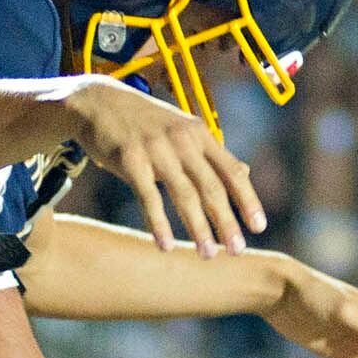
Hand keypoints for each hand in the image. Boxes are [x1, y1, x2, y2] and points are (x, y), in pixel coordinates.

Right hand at [62, 77, 262, 255]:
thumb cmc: (143, 123)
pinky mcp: (130, 159)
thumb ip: (210, 154)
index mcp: (199, 134)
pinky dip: (159, 224)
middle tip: (237, 251)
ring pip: (184, 195)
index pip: (231, 171)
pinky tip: (166, 246)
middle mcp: (182, 140)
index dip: (247, 200)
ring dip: (198, 228)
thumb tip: (244, 173)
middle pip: (212, 187)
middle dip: (226, 221)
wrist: (98, 102)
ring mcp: (156, 148)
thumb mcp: (182, 130)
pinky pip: (149, 197)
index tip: (258, 227)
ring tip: (207, 255)